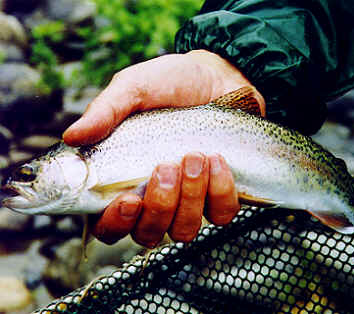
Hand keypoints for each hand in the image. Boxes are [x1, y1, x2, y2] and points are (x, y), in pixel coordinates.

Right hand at [63, 50, 264, 246]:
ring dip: (190, 197)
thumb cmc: (170, 83)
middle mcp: (153, 197)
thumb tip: (72, 137)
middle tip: (167, 165)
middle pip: (148, 233)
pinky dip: (221, 191)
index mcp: (122, 179)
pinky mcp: (219, 195)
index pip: (108, 224)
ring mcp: (189, 200)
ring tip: (195, 155)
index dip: (115, 223)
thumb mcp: (134, 88)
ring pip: (184, 230)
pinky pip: (221, 214)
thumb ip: (105, 112)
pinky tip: (217, 159)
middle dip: (159, 205)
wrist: (216, 76)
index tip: (129, 200)